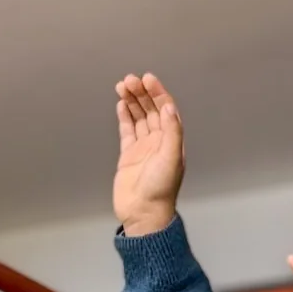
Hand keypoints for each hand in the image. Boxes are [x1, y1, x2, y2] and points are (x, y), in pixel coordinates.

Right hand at [113, 73, 183, 237]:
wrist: (143, 213)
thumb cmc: (160, 189)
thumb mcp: (170, 157)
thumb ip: (171, 131)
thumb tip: (169, 107)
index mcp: (172, 141)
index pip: (166, 109)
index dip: (158, 93)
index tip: (147, 79)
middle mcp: (158, 142)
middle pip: (151, 110)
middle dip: (141, 93)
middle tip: (130, 80)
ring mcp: (143, 147)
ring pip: (138, 117)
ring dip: (131, 101)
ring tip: (122, 86)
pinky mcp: (128, 155)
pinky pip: (127, 130)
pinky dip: (124, 116)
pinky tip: (120, 104)